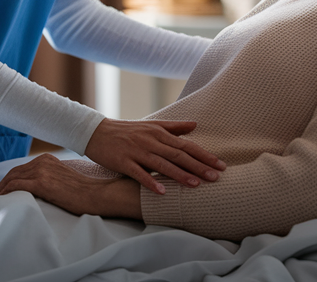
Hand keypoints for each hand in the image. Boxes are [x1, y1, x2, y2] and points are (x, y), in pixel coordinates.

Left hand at [0, 154, 141, 218]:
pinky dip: (5, 193)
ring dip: (0, 190)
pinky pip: (16, 186)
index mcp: (47, 159)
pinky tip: (0, 200)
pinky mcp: (42, 183)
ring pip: (12, 179)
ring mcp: (42, 171)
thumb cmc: (83, 192)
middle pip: (13, 172)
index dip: (8, 179)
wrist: (97, 195)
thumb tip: (37, 190)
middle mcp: (42, 161)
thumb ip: (49, 179)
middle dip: (1, 184)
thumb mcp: (63, 180)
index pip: (21, 168)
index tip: (0, 190)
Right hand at [84, 119, 225, 194]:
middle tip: (216, 177)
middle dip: (198, 166)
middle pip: (178, 154)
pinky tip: (162, 191)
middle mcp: (150, 141)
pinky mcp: (123, 161)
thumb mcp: (151, 126)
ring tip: (196, 185)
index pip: (186, 145)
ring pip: (161, 164)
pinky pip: (138, 173)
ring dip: (179, 175)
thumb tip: (195, 125)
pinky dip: (150, 182)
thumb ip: (173, 127)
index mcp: (158, 132)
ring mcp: (136, 151)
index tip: (220, 165)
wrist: (96, 132)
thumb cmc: (126, 131)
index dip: (204, 155)